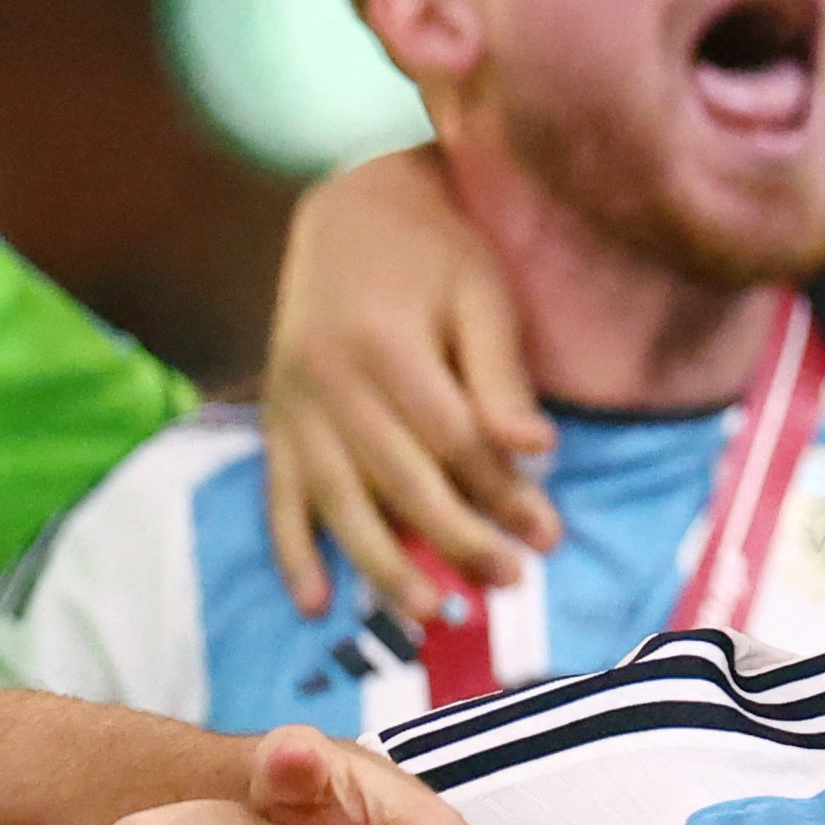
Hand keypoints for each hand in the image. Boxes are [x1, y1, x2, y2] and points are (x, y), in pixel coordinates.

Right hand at [257, 144, 551, 624]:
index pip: (450, 440)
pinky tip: (316, 601)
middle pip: (397, 479)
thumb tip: (538, 450)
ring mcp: (293, 405)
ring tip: (431, 613)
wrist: (350, 211)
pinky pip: (277, 494)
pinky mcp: (276, 420)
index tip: (549, 534)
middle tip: (511, 581)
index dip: (501, 491)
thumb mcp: (481, 292)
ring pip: (337, 500)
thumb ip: (500, 375)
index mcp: (382, 345)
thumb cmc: (436, 249)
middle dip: (456, 538)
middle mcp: (327, 381)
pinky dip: (292, 550)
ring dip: (382, 564)